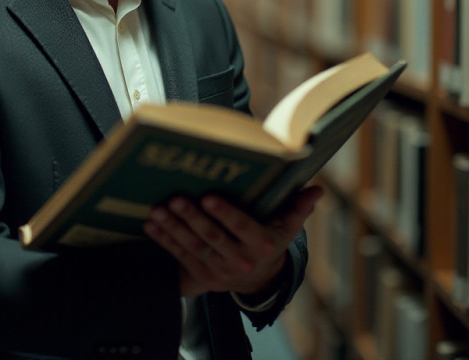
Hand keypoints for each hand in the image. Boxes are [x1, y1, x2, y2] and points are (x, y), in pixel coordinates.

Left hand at [142, 186, 322, 298]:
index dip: (225, 214)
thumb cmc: (270, 240)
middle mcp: (241, 261)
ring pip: (193, 248)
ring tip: (158, 210)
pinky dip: (164, 241)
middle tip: (176, 199)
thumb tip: (316, 189)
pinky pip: (180, 257)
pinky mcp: (202, 276)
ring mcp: (219, 271)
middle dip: (192, 218)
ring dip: (174, 229)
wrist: (258, 280)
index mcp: (262, 244)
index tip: (208, 198)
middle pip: (213, 238)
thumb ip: (298, 207)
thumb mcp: (286, 226)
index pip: (242, 228)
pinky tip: (152, 224)